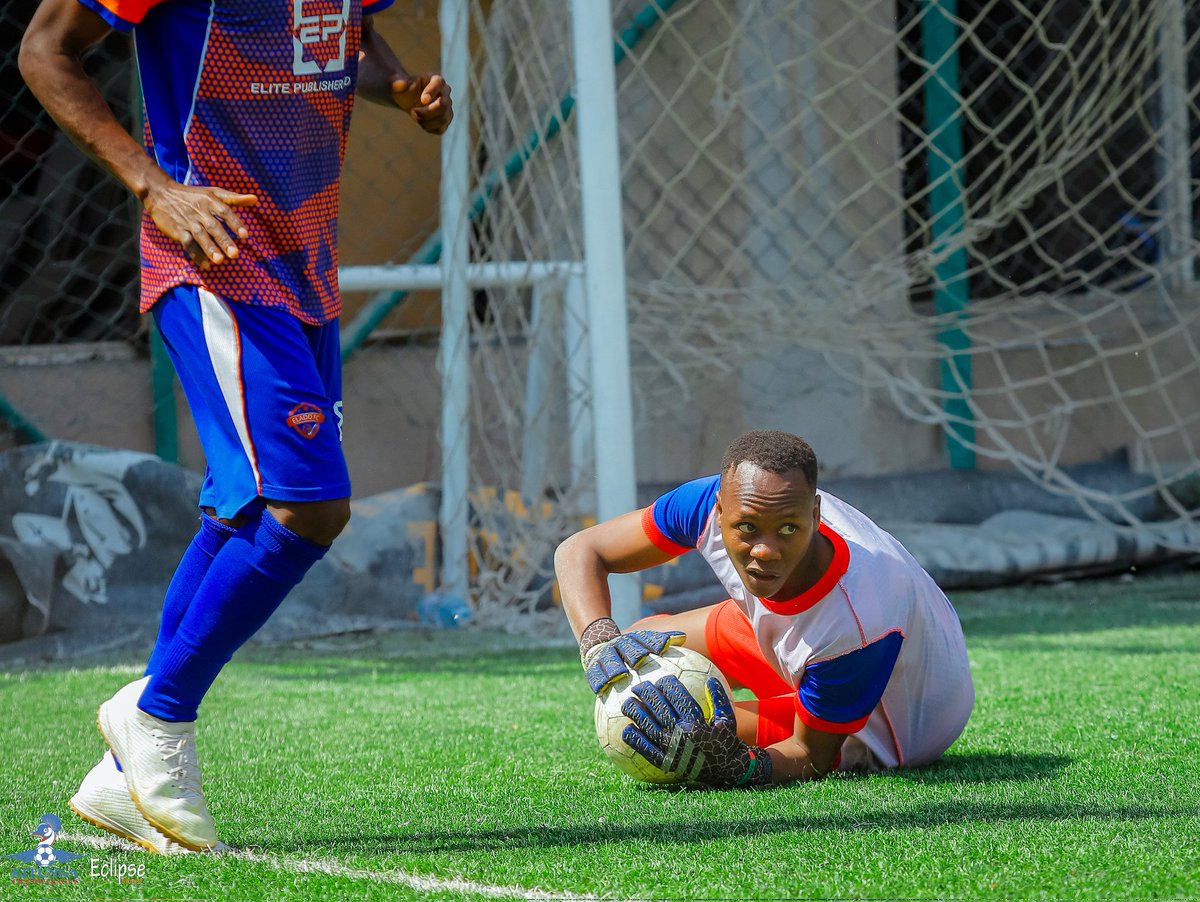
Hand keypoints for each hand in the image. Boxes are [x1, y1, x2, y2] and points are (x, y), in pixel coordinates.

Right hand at [143, 180, 257, 269]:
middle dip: (224, 240)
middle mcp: (200, 211)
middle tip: (235, 254)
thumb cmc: (193, 195)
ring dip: (209, 248)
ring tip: (220, 261)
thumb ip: (235, 198)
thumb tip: (256, 199)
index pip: (225, 211)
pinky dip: (195, 254)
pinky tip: (205, 265)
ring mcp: (188, 221)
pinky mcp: (177, 230)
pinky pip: (187, 243)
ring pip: (200, 236)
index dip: (235, 223)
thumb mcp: (213, 192)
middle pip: (213, 226)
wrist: (160, 193)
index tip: (245, 235)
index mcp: (210, 200)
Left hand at [391, 73, 452, 133]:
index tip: (422, 100)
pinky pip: (441, 129)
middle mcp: (445, 93)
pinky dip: (429, 128)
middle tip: (412, 112)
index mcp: (435, 80)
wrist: (407, 100)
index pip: (439, 83)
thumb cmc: (404, 90)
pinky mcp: (445, 120)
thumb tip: (402, 85)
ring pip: (443, 119)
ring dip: (426, 122)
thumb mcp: (398, 85)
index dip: (432, 91)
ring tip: (414, 117)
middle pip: (444, 105)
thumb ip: (399, 84)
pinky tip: (421, 122)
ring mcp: (447, 108)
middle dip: (427, 112)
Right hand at [582, 628, 685, 694]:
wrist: (598, 646)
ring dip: (613, 667)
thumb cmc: (629, 649)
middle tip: (639, 660)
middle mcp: (617, 646)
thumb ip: (661, 641)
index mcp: (631, 639)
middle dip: (632, 652)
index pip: (644, 638)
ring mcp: (604, 657)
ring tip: (619, 674)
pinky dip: (597, 681)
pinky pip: (594, 675)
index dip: (653, 642)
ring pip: (608, 661)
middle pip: (625, 647)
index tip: (662, 647)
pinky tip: (602, 689)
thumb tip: (683, 638)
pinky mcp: (592, 669)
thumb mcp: (643, 642)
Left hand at [621, 675, 771, 787]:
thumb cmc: (726, 742)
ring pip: (649, 726)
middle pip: (659, 709)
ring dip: (636, 713)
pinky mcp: (667, 763)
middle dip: (647, 694)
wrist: (727, 771)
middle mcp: (681, 734)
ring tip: (627, 703)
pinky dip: (636, 740)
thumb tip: (711, 679)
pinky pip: (647, 751)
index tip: (661, 679)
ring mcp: (672, 749)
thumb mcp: (727, 719)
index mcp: (696, 722)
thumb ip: (718, 699)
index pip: (677, 698)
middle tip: (638, 687)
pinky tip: (626, 730)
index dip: (667, 685)